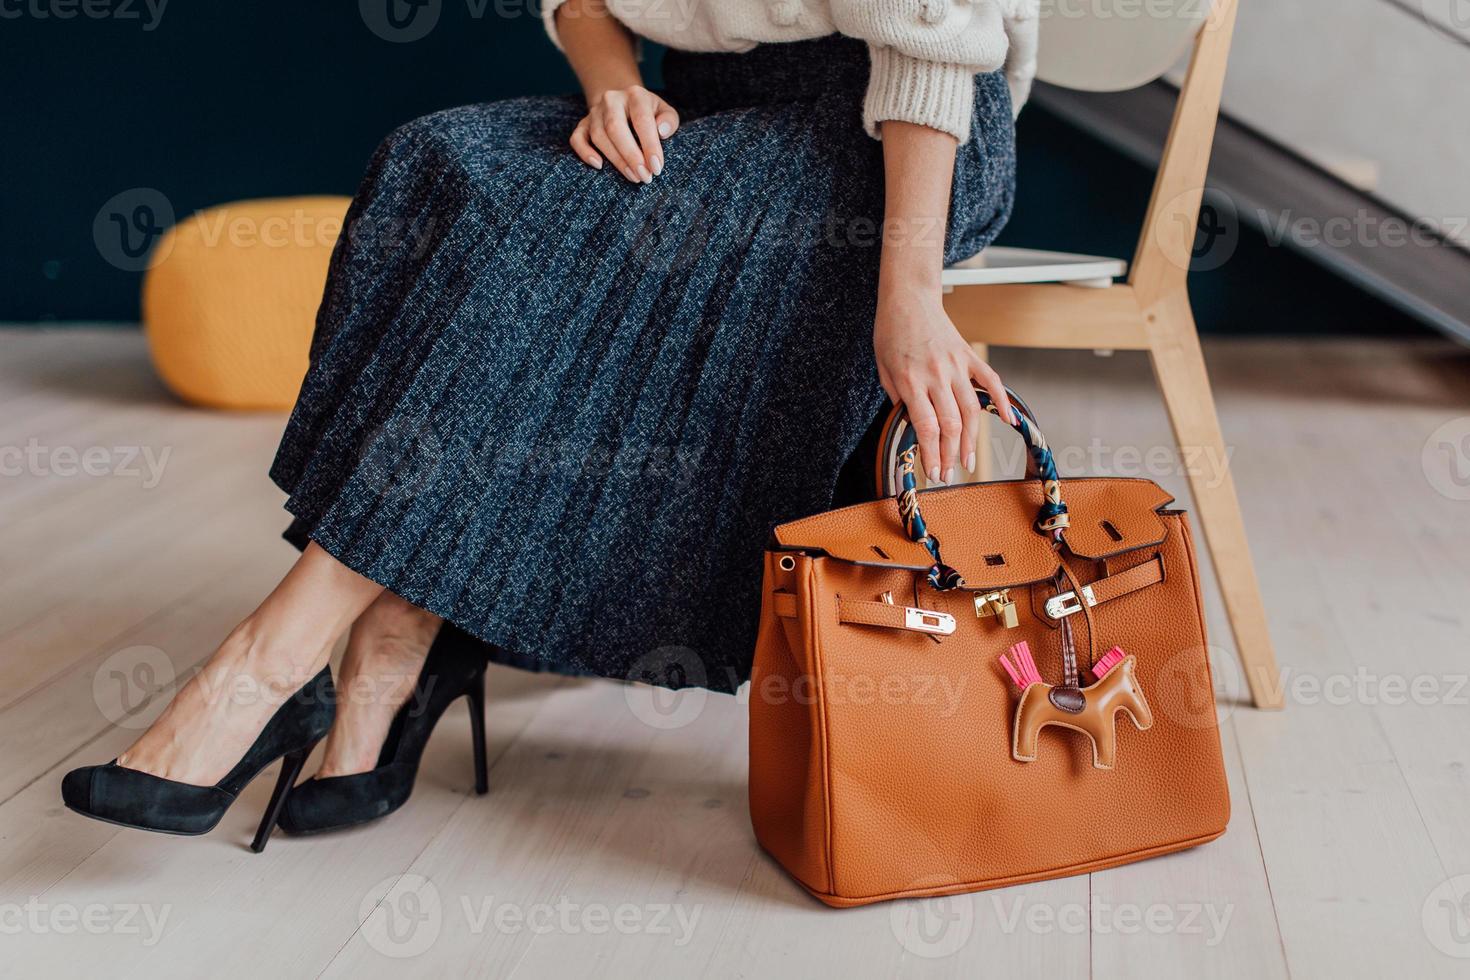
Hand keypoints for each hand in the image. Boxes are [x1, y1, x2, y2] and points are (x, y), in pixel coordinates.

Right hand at [569, 86, 678, 183]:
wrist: (624, 103)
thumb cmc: (649, 113)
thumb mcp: (664, 111)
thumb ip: (669, 120)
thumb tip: (662, 131)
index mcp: (635, 94)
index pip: (642, 119)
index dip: (649, 145)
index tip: (656, 167)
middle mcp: (611, 100)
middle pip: (615, 128)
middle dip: (630, 156)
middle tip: (644, 176)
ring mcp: (595, 112)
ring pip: (599, 136)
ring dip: (616, 160)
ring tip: (633, 176)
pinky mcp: (583, 124)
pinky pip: (577, 139)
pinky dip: (585, 153)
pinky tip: (598, 166)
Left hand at [873, 286, 1012, 484]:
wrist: (908, 298)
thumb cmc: (891, 334)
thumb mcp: (883, 370)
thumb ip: (898, 399)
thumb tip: (913, 428)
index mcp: (911, 381)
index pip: (926, 427)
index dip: (932, 454)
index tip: (934, 472)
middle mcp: (936, 375)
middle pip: (950, 424)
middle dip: (951, 454)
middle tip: (951, 474)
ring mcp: (956, 365)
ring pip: (971, 410)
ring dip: (972, 440)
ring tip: (970, 461)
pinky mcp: (969, 356)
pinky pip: (990, 381)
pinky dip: (1002, 401)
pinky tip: (1007, 421)